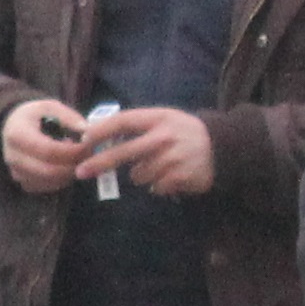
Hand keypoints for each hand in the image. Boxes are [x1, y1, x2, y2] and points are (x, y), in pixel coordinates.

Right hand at [0, 98, 87, 191]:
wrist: (11, 128)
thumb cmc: (33, 116)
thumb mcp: (49, 107)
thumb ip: (67, 116)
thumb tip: (86, 130)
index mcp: (17, 135)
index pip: (49, 150)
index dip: (72, 151)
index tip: (87, 145)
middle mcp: (13, 157)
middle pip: (49, 171)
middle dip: (73, 165)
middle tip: (88, 156)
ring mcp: (17, 173)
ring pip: (50, 182)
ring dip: (70, 173)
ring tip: (78, 158)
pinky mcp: (24, 183)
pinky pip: (48, 187)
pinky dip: (63, 179)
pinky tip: (66, 165)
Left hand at [80, 106, 216, 196]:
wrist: (223, 146)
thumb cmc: (184, 132)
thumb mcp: (164, 118)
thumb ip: (138, 125)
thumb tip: (99, 133)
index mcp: (158, 118)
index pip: (123, 121)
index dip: (100, 131)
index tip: (82, 140)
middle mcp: (163, 137)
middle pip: (123, 152)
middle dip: (99, 163)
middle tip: (81, 172)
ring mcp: (172, 158)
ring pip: (137, 175)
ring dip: (142, 175)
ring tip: (160, 166)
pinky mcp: (179, 177)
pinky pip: (155, 187)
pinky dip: (158, 185)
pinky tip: (171, 175)